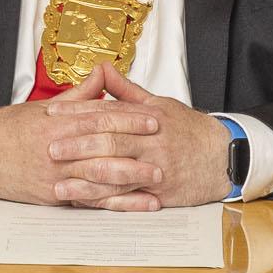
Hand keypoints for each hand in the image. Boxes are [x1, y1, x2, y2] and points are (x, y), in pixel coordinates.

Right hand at [0, 68, 227, 209]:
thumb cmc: (11, 129)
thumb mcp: (43, 107)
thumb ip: (78, 96)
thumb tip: (103, 74)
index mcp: (58, 123)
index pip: (100, 118)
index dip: (130, 117)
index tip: (155, 116)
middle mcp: (58, 149)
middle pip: (104, 147)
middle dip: (137, 148)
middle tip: (165, 147)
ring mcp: (56, 175)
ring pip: (99, 177)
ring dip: (131, 179)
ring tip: (157, 179)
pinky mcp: (54, 196)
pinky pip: (90, 201)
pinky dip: (115, 204)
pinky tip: (136, 205)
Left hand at [57, 70, 229, 209]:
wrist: (222, 155)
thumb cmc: (188, 129)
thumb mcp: (160, 103)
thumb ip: (126, 91)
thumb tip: (102, 69)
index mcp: (147, 116)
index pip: (107, 111)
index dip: (77, 112)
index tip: (53, 113)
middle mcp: (150, 140)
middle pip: (108, 141)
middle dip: (77, 145)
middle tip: (50, 148)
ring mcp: (155, 167)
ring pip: (116, 173)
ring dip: (85, 180)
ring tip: (59, 184)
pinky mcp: (160, 191)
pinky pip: (128, 197)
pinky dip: (105, 201)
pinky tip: (85, 202)